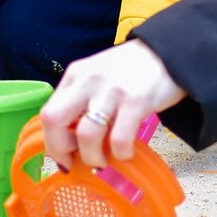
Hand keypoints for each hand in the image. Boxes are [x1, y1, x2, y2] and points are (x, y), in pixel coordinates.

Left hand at [40, 39, 185, 171]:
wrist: (167, 53)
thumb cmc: (130, 71)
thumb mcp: (97, 78)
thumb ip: (81, 102)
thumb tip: (70, 141)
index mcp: (75, 75)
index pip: (48, 112)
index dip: (52, 142)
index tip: (64, 157)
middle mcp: (88, 80)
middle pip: (54, 119)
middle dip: (60, 149)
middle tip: (76, 162)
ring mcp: (111, 90)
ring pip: (86, 134)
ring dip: (93, 158)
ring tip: (104, 161)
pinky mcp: (136, 101)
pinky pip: (119, 139)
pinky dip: (120, 154)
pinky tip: (126, 153)